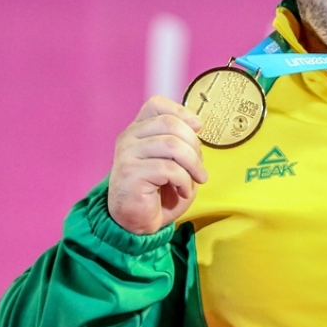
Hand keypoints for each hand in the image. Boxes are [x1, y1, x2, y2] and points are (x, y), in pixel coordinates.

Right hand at [107, 96, 208, 234]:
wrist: (135, 222)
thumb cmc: (158, 192)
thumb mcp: (174, 162)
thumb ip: (182, 143)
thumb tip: (197, 128)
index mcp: (138, 130)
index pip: (156, 104)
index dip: (181, 111)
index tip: (198, 127)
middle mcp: (129, 138)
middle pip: (170, 124)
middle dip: (194, 144)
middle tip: (200, 166)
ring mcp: (127, 154)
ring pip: (172, 145)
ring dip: (193, 165)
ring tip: (197, 180)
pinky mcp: (130, 173)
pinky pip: (168, 169)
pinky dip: (184, 181)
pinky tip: (183, 191)